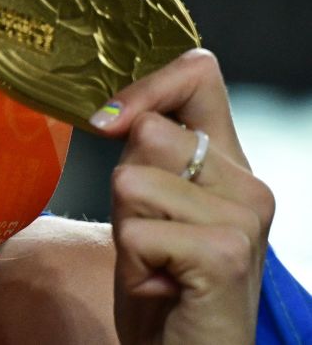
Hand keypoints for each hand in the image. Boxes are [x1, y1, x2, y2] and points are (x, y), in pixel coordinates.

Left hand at [89, 49, 274, 343]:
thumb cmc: (161, 282)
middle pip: (147, 132)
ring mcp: (243, 217)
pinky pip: (135, 231)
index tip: (111, 120)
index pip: (199, 72)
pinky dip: (132, 263)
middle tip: (148, 234)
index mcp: (229, 162)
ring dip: (126, 228)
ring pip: (132, 179)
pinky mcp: (225, 254)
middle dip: (124, 185)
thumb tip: (110, 112)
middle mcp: (247, 182)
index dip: (147, 84)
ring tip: (156, 262)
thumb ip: (145, 154)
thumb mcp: (148, 206)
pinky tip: (162, 286)